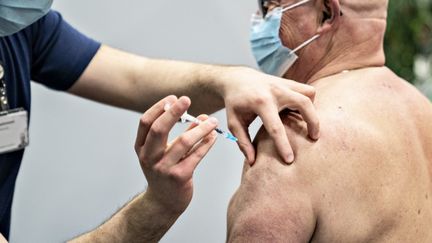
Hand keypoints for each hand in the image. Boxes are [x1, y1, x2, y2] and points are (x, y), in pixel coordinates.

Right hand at [134, 96, 217, 212]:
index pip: (146, 122)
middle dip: (174, 112)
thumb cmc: (165, 170)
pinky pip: (196, 155)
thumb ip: (181, 133)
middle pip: (159, 129)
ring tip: (213, 121)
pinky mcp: (179, 177)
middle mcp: (148, 157)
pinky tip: (213, 136)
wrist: (164, 202)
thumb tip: (202, 116)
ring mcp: (163, 168)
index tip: (173, 97)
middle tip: (187, 99)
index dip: (159, 108)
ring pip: (183, 141)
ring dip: (200, 128)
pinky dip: (207, 143)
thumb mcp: (165, 151)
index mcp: (141, 147)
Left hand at [220, 67, 319, 163]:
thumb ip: (243, 142)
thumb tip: (252, 162)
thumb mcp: (234, 123)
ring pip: (309, 94)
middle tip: (314, 138)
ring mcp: (283, 84)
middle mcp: (275, 91)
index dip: (283, 145)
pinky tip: (301, 112)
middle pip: (303, 104)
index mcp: (260, 102)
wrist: (237, 79)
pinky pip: (306, 91)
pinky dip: (308, 102)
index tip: (289, 160)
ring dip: (312, 110)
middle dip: (313, 121)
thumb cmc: (235, 103)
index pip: (275, 127)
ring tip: (308, 124)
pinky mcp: (289, 82)